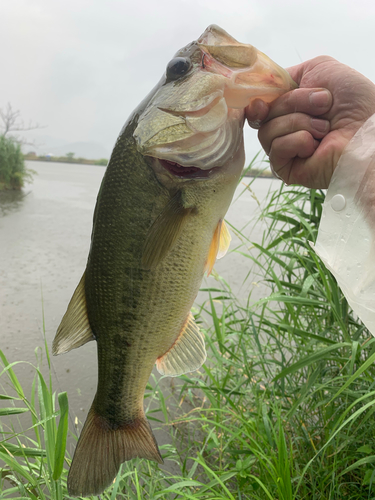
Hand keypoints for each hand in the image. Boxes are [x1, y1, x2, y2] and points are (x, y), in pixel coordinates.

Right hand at [246, 56, 374, 187]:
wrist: (369, 130)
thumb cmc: (356, 101)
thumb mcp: (321, 69)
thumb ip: (288, 73)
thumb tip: (264, 87)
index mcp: (292, 107)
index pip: (261, 103)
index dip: (258, 100)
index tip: (262, 100)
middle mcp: (286, 128)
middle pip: (262, 114)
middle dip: (294, 104)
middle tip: (324, 106)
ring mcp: (286, 149)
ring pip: (266, 131)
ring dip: (299, 122)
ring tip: (325, 128)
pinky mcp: (287, 169)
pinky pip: (275, 150)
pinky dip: (297, 141)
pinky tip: (315, 145)